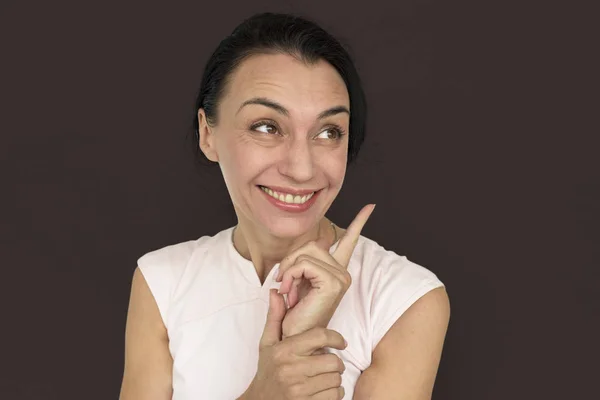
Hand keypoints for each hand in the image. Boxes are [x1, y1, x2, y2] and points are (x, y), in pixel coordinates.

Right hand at [241, 289, 346, 399]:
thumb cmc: (267, 370)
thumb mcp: (267, 344)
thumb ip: (275, 318)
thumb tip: (276, 292)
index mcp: (284, 351)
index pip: (320, 337)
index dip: (336, 338)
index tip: (341, 342)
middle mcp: (291, 369)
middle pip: (333, 361)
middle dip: (336, 362)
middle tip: (330, 363)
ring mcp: (299, 389)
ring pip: (336, 379)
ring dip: (335, 378)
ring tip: (324, 377)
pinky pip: (335, 395)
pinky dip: (334, 393)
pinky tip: (323, 390)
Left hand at [276, 204, 374, 338]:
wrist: (293, 339)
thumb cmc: (293, 315)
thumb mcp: (296, 281)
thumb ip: (302, 263)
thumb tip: (316, 243)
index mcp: (335, 271)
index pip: (349, 241)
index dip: (359, 222)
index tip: (370, 207)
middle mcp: (342, 272)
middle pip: (311, 244)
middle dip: (290, 260)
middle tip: (283, 282)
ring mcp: (340, 277)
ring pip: (305, 252)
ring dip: (288, 269)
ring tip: (287, 289)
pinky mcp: (333, 282)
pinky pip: (303, 263)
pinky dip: (289, 275)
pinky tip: (289, 291)